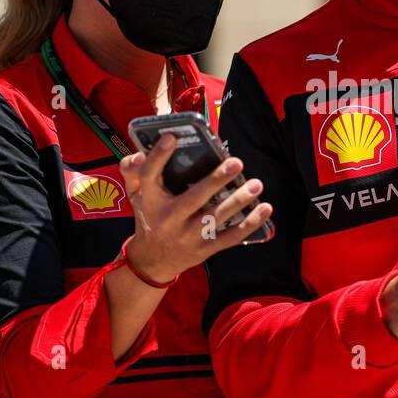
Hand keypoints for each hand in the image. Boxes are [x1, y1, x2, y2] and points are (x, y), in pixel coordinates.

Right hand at [118, 134, 272, 283]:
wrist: (153, 260)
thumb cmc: (149, 217)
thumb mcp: (135, 194)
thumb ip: (133, 171)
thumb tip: (138, 152)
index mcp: (150, 200)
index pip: (149, 176)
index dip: (158, 156)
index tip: (172, 137)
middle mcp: (168, 219)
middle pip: (193, 198)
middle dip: (216, 180)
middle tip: (237, 163)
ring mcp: (188, 236)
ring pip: (215, 218)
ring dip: (238, 201)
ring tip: (256, 185)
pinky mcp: (204, 249)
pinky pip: (229, 237)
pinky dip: (249, 224)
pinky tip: (264, 209)